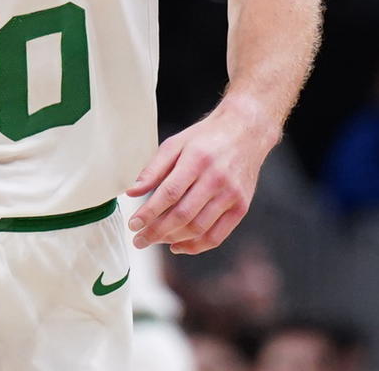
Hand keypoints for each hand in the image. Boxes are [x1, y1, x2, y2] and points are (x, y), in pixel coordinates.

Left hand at [125, 99, 276, 253]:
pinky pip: (217, 236)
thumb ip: (154, 168)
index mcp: (197, 159)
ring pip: (198, 228)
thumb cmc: (206, 138)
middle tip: (139, 240)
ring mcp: (231, 195)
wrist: (245, 132)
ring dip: (172, 240)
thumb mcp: (176, 143)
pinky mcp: (241, 207)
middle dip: (156, 232)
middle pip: (182, 215)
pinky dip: (195, 246)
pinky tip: (177, 245)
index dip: (148, 213)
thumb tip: (132, 192)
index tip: (133, 224)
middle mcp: (216, 178)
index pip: (169, 193)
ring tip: (155, 240)